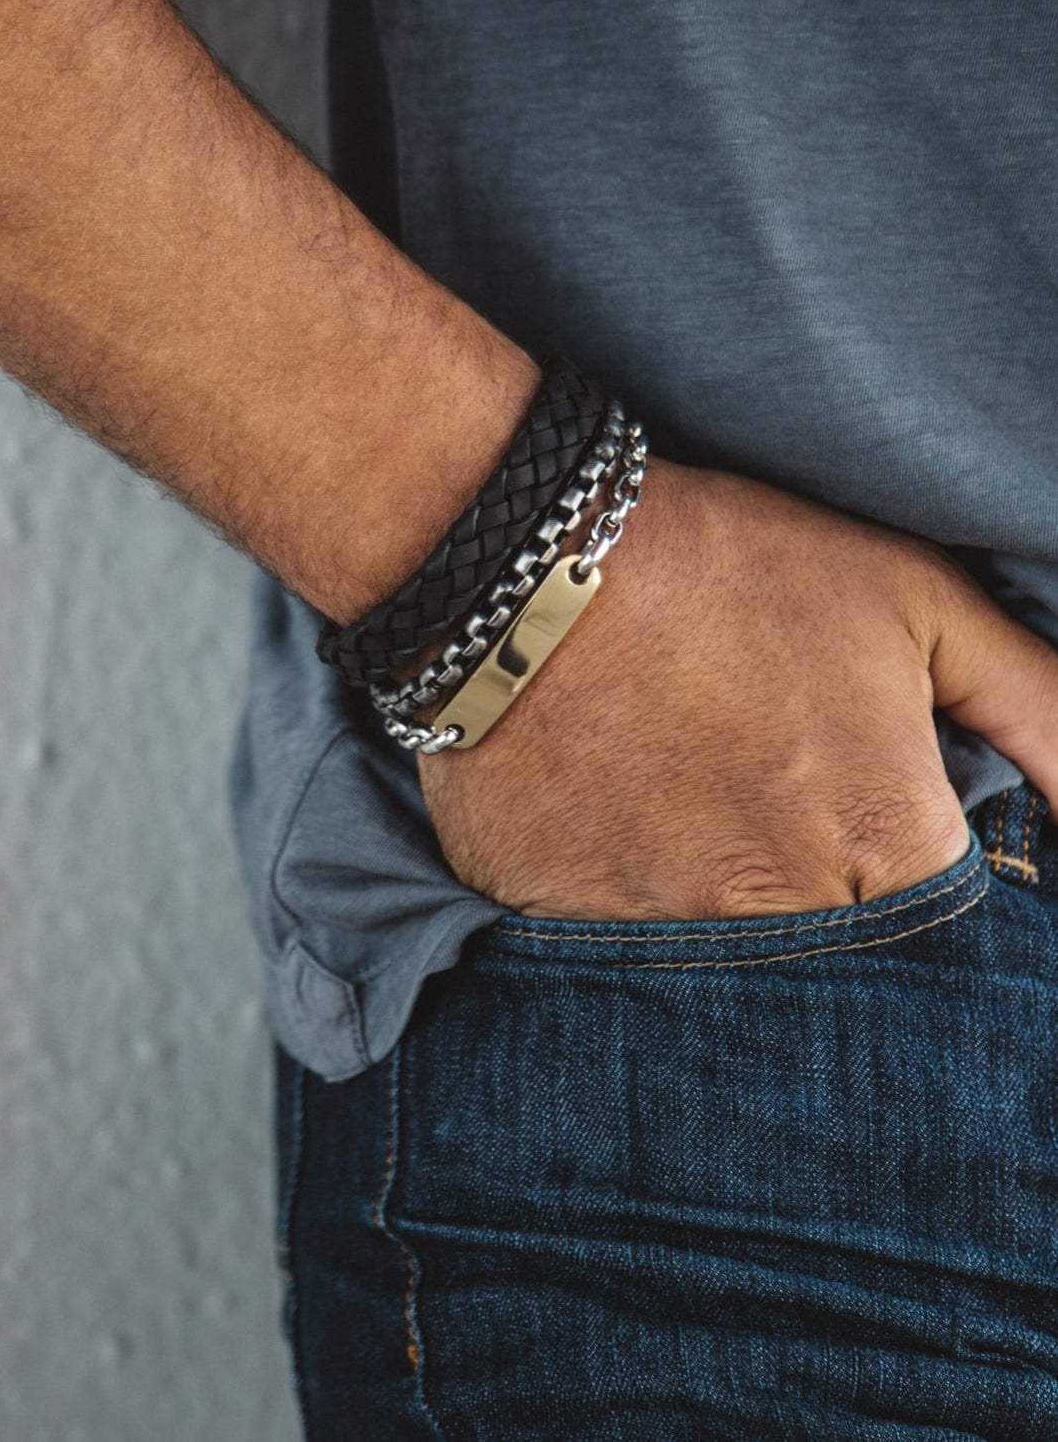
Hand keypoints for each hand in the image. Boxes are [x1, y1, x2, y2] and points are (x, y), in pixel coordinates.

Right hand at [417, 457, 1057, 920]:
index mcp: (883, 844)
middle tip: (765, 802)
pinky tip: (616, 825)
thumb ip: (1039, 708)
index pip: (946, 928)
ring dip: (722, 906)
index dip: (902, 863)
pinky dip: (624, 906)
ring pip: (726, 975)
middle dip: (819, 895)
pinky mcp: (557, 930)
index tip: (854, 813)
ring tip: (691, 809)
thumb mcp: (915, 600)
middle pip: (838, 961)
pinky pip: (612, 957)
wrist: (531, 564)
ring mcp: (658, 935)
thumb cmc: (733, 569)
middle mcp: (778, 916)